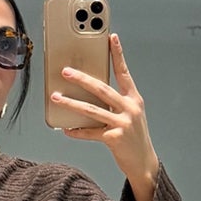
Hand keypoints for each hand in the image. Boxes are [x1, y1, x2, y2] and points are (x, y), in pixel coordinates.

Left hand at [50, 33, 159, 191]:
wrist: (144, 163)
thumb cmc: (134, 137)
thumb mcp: (131, 116)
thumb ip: (116, 103)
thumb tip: (90, 94)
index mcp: (134, 99)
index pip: (124, 72)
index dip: (117, 54)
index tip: (111, 37)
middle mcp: (130, 108)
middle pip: (102, 89)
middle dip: (82, 79)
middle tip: (66, 71)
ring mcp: (123, 123)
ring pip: (91, 110)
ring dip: (71, 103)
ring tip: (56, 97)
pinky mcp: (114, 138)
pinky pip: (91, 132)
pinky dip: (77, 131)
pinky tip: (67, 129)